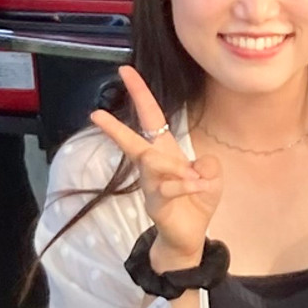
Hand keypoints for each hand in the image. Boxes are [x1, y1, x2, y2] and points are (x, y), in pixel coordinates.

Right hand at [92, 66, 221, 267]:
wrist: (190, 236)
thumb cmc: (196, 202)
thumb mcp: (212, 177)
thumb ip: (208, 164)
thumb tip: (197, 164)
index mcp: (166, 151)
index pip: (151, 117)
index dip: (140, 94)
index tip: (125, 71)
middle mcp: (154, 165)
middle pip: (132, 142)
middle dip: (115, 128)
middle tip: (95, 114)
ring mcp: (151, 185)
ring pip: (152, 163)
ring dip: (174, 167)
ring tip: (194, 178)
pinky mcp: (155, 204)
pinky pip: (168, 188)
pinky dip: (187, 187)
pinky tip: (198, 188)